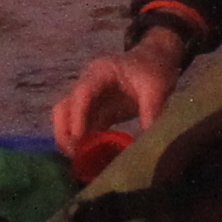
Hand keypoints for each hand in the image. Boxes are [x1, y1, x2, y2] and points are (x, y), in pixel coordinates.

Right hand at [48, 32, 185, 170]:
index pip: (82, 93)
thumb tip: (146, 140)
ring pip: (67, 119)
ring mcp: (90, 98)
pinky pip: (83, 128)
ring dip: (69, 139)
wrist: (155, 60)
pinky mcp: (97, 112)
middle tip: (74, 155)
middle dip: (64, 131)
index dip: (77, 116)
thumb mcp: (157, 87)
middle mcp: (88, 83)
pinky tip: (91, 159)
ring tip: (80, 161)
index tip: (79, 140)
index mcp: (101, 72)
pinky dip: (83, 143)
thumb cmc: (153, 69)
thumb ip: (152, 110)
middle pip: (64, 107)